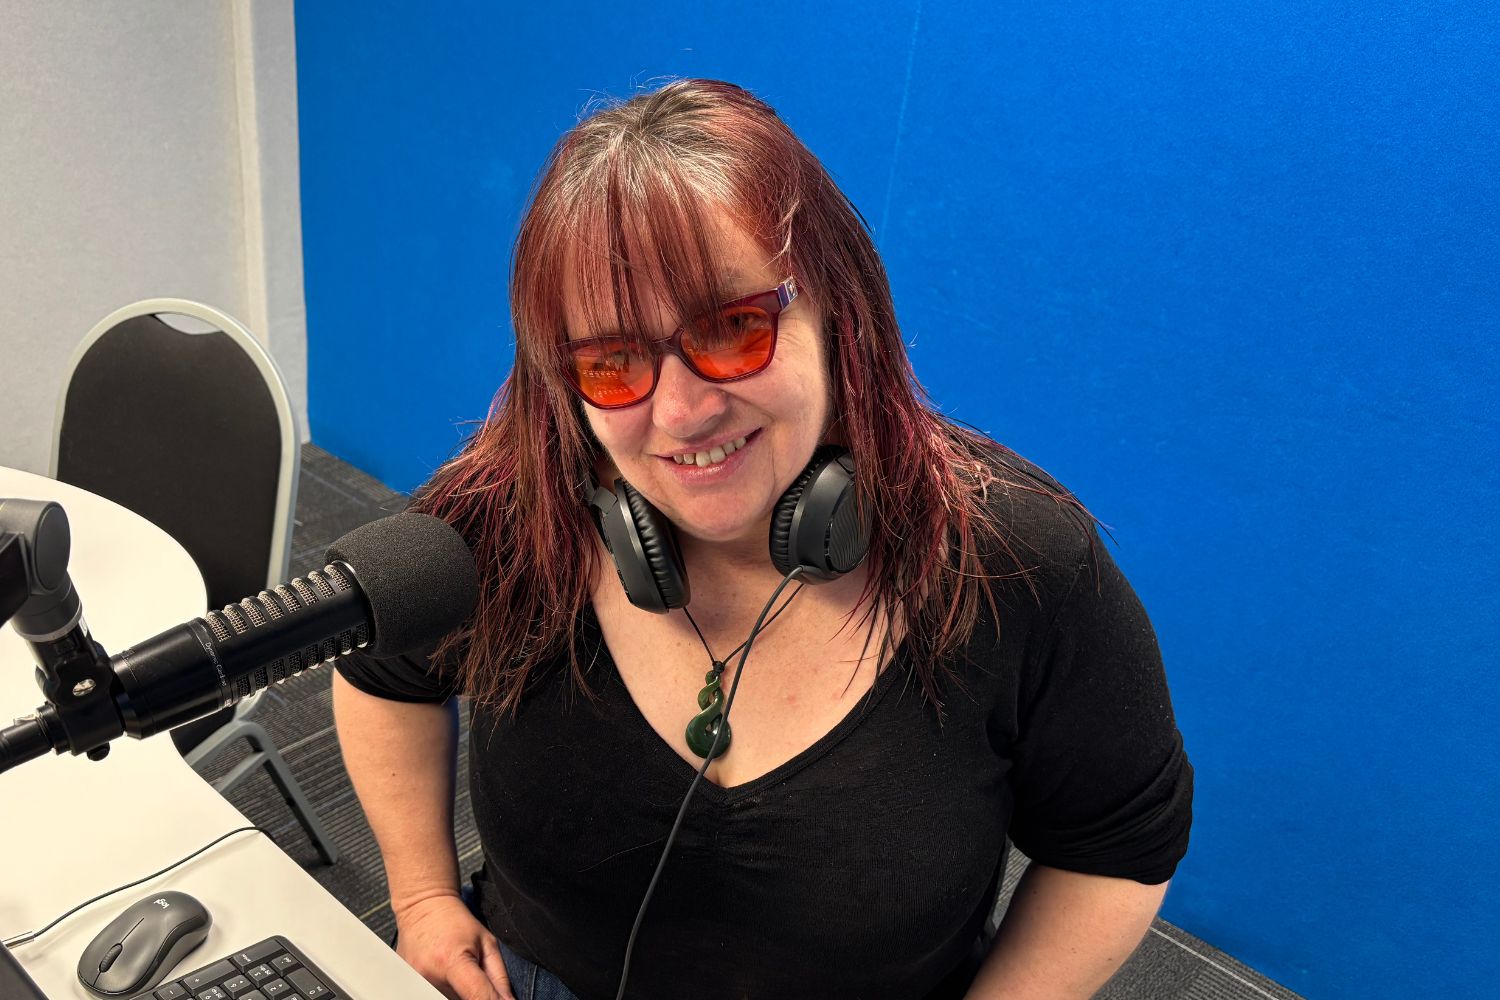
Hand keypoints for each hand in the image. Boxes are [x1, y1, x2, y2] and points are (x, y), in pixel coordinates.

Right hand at [392, 892, 515, 999]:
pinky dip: (442, 991)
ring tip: (455, 973)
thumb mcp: (487, 943)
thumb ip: (499, 977)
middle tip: (471, 974)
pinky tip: (442, 975)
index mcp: (453, 962)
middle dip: (471, 994)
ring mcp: (414, 982)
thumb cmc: (456, 922)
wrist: (422, 908)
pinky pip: (433, 995)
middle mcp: (428, 976)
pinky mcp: (406, 985)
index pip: (477, 997)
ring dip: (457, 993)